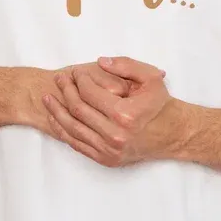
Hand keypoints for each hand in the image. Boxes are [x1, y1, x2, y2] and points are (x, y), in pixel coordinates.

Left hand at [42, 56, 180, 166]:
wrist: (172, 134)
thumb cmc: (160, 105)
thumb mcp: (150, 78)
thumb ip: (125, 65)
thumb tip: (100, 61)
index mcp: (125, 114)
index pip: (90, 93)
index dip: (79, 80)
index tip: (75, 72)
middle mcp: (115, 134)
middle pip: (78, 109)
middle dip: (65, 91)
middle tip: (59, 79)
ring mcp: (109, 150)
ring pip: (73, 128)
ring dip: (57, 111)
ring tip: (47, 98)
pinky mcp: (106, 159)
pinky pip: (77, 144)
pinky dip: (63, 130)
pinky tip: (55, 118)